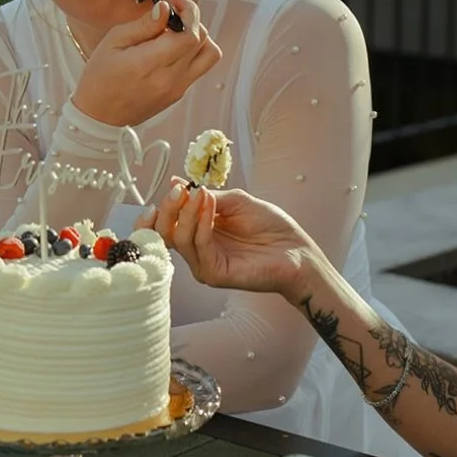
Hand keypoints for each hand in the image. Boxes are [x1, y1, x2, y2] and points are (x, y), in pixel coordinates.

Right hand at [72, 0, 221, 127]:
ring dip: (198, 37)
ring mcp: (178, 89)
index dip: (189, 12)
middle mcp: (170, 79)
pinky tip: (172, 46)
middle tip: (174, 10)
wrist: (99, 116)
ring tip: (176, 30)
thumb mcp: (114, 42)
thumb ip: (143, 25)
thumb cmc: (100, 77)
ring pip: (210, 55)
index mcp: (150, 64)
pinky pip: (199, 67)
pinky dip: (193, 51)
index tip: (175, 0)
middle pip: (202, 41)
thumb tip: (165, 9)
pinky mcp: (179, 94)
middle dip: (192, 19)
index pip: (189, 34)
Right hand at [140, 178, 317, 297]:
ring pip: (180, 239)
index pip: (166, 225)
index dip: (161, 208)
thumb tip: (176, 183)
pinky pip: (200, 247)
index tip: (173, 187)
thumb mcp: (235, 201)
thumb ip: (206, 197)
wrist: (295, 249)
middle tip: (179, 191)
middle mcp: (197, 250)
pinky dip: (202, 224)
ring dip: (187, 212)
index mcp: (198, 233)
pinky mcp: (215, 274)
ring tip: (201, 194)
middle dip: (167, 209)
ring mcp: (204, 264)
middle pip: (164, 234)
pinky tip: (210, 207)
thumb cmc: (270, 226)